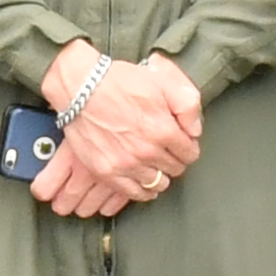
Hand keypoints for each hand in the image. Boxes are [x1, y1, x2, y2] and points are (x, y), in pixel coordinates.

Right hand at [38, 56, 203, 215]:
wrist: (80, 87)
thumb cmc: (119, 81)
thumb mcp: (162, 81)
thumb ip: (187, 105)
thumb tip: (195, 130)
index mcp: (163, 130)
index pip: (189, 153)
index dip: (188, 146)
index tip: (181, 142)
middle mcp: (147, 151)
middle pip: (175, 169)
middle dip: (174, 159)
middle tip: (167, 151)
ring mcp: (126, 164)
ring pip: (157, 183)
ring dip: (159, 175)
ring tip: (154, 165)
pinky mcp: (106, 172)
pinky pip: (133, 193)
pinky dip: (142, 191)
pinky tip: (143, 183)